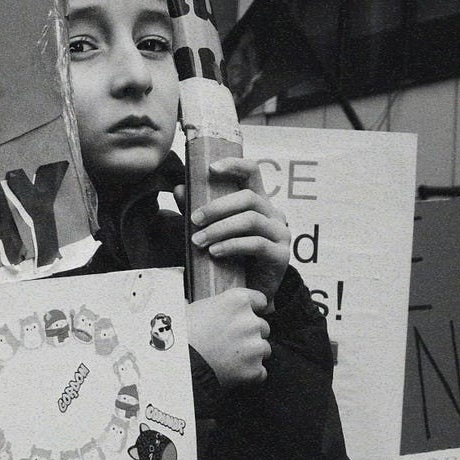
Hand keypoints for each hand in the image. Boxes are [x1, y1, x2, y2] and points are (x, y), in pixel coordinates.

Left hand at [178, 158, 291, 299]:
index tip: (211, 168)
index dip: (234, 165)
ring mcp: (280, 233)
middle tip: (194, 220)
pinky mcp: (280, 255)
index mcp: (258, 202)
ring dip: (220, 228)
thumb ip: (199, 212)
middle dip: (217, 207)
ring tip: (199, 241)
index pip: (252, 172)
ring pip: (251, 219)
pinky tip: (215, 253)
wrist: (250, 294)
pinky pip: (256, 244)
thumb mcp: (213, 232)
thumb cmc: (232, 258)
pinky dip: (232, 246)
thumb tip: (179, 189)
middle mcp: (272, 214)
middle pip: (248, 197)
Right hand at [187, 288, 270, 387]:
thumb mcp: (195, 309)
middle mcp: (251, 321)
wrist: (178, 364)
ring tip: (229, 359)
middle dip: (250, 335)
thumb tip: (207, 307)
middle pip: (263, 327)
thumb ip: (215, 307)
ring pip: (264, 350)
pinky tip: (234, 373)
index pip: (260, 300)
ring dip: (252, 354)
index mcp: (237, 301)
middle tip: (229, 342)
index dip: (253, 309)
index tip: (245, 317)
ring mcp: (255, 347)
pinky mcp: (254, 369)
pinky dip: (250, 374)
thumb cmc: (181, 335)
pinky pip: (261, 372)